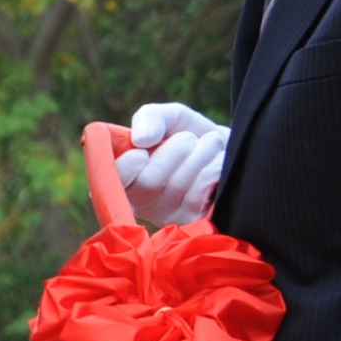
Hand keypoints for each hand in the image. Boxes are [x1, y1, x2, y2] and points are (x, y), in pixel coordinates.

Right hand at [114, 103, 227, 226]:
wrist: (229, 153)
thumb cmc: (193, 137)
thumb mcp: (171, 118)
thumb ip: (151, 117)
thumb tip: (140, 139)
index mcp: (127, 178)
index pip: (111, 183)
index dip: (125, 169)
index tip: (141, 151)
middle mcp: (142, 203)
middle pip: (148, 183)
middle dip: (173, 151)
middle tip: (189, 138)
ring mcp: (168, 217)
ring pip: (177, 186)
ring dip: (200, 155)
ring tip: (209, 144)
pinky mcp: (193, 222)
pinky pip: (199, 196)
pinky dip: (213, 169)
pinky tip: (217, 163)